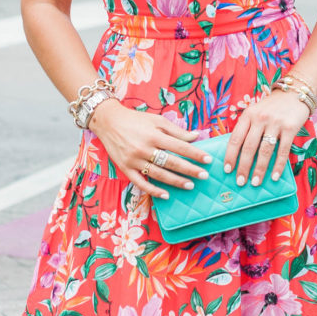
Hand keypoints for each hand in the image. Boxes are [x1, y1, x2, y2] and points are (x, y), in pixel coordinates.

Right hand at [89, 101, 212, 200]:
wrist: (108, 122)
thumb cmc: (136, 120)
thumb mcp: (157, 120)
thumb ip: (176, 130)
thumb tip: (196, 136)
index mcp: (154, 134)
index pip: (179, 146)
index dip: (195, 153)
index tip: (208, 160)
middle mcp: (144, 148)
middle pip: (171, 162)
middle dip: (189, 169)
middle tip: (204, 176)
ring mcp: (134, 160)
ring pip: (158, 174)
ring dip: (175, 181)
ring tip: (190, 185)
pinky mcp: (125, 168)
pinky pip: (140, 183)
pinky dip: (153, 190)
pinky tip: (166, 195)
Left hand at [223, 89, 308, 187]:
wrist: (295, 92)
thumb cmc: (272, 107)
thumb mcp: (255, 112)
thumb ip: (247, 128)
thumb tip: (238, 154)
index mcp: (248, 115)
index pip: (235, 139)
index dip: (230, 156)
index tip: (227, 170)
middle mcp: (260, 119)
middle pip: (249, 147)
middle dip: (243, 167)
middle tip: (240, 182)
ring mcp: (275, 123)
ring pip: (265, 151)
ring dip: (259, 169)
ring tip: (255, 182)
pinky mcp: (290, 128)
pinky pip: (283, 151)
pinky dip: (278, 165)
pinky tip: (274, 176)